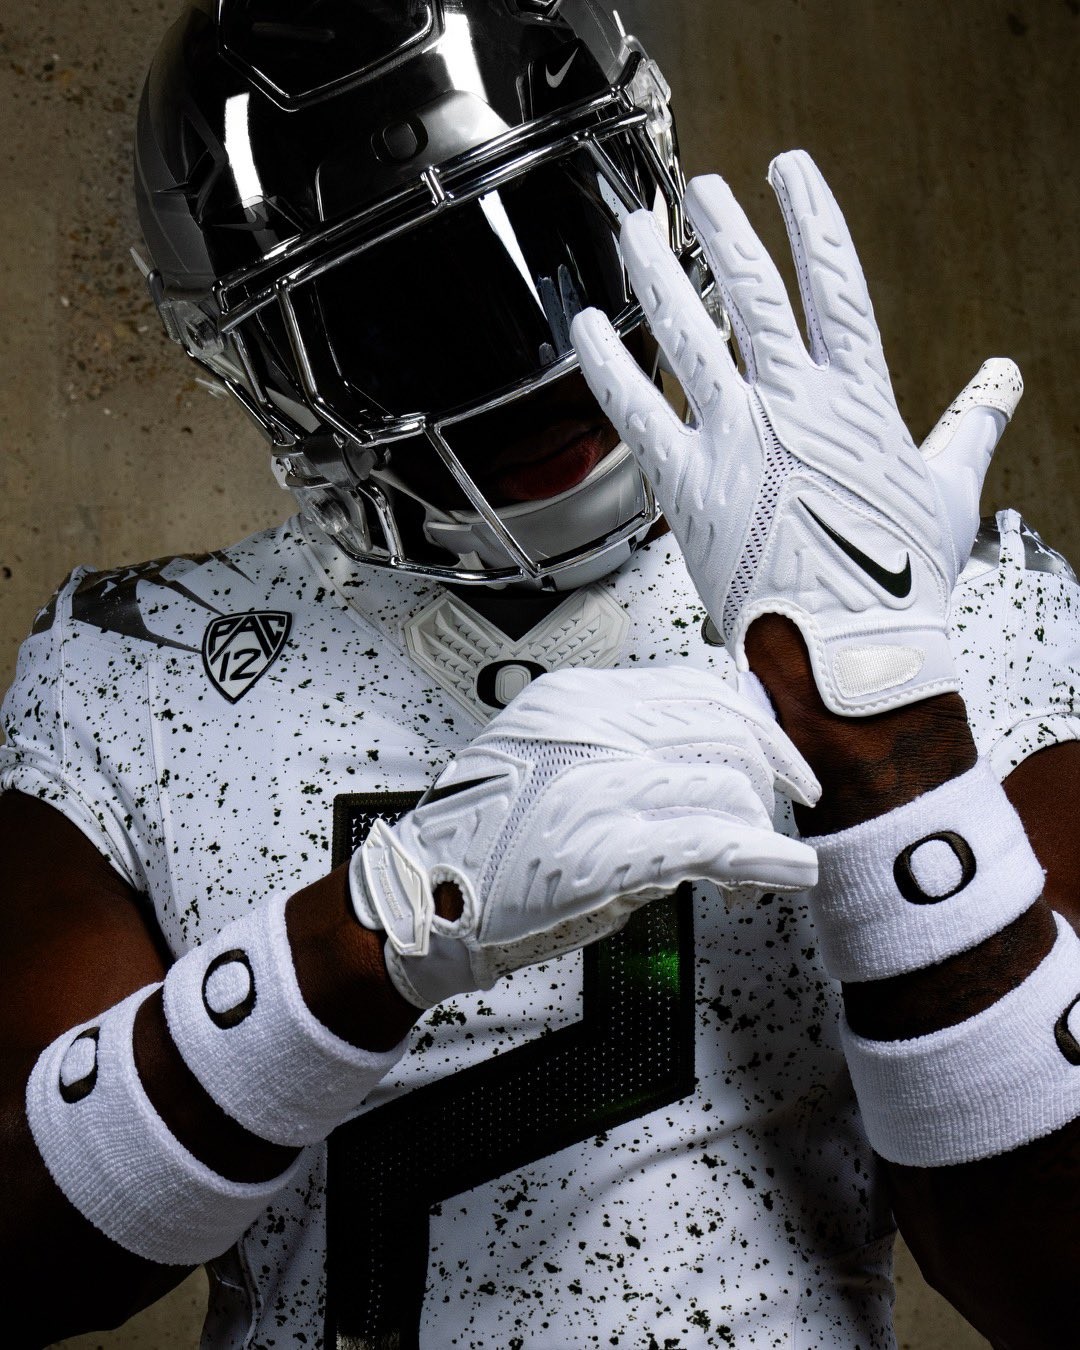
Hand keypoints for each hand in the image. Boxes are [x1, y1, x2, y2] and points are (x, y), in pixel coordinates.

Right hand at [350, 667, 819, 1006]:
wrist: (419, 898)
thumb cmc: (483, 841)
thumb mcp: (548, 762)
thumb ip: (621, 750)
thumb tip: (704, 768)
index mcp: (577, 698)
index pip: (696, 688)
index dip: (753, 725)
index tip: (777, 755)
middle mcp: (590, 726)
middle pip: (724, 727)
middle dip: (774, 772)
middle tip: (789, 808)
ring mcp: (596, 782)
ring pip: (726, 783)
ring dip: (763, 828)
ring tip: (767, 866)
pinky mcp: (604, 847)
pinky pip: (713, 842)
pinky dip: (765, 860)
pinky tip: (785, 875)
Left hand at [573, 150, 1021, 714]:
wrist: (847, 653)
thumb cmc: (897, 581)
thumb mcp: (948, 492)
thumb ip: (970, 424)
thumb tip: (1004, 381)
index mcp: (858, 398)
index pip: (834, 283)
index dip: (810, 218)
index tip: (790, 172)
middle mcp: (792, 405)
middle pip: (751, 291)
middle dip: (723, 229)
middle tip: (701, 188)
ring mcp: (736, 440)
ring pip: (688, 334)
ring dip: (658, 274)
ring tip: (635, 230)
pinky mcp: (688, 484)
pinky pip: (636, 409)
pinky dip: (608, 363)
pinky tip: (588, 326)